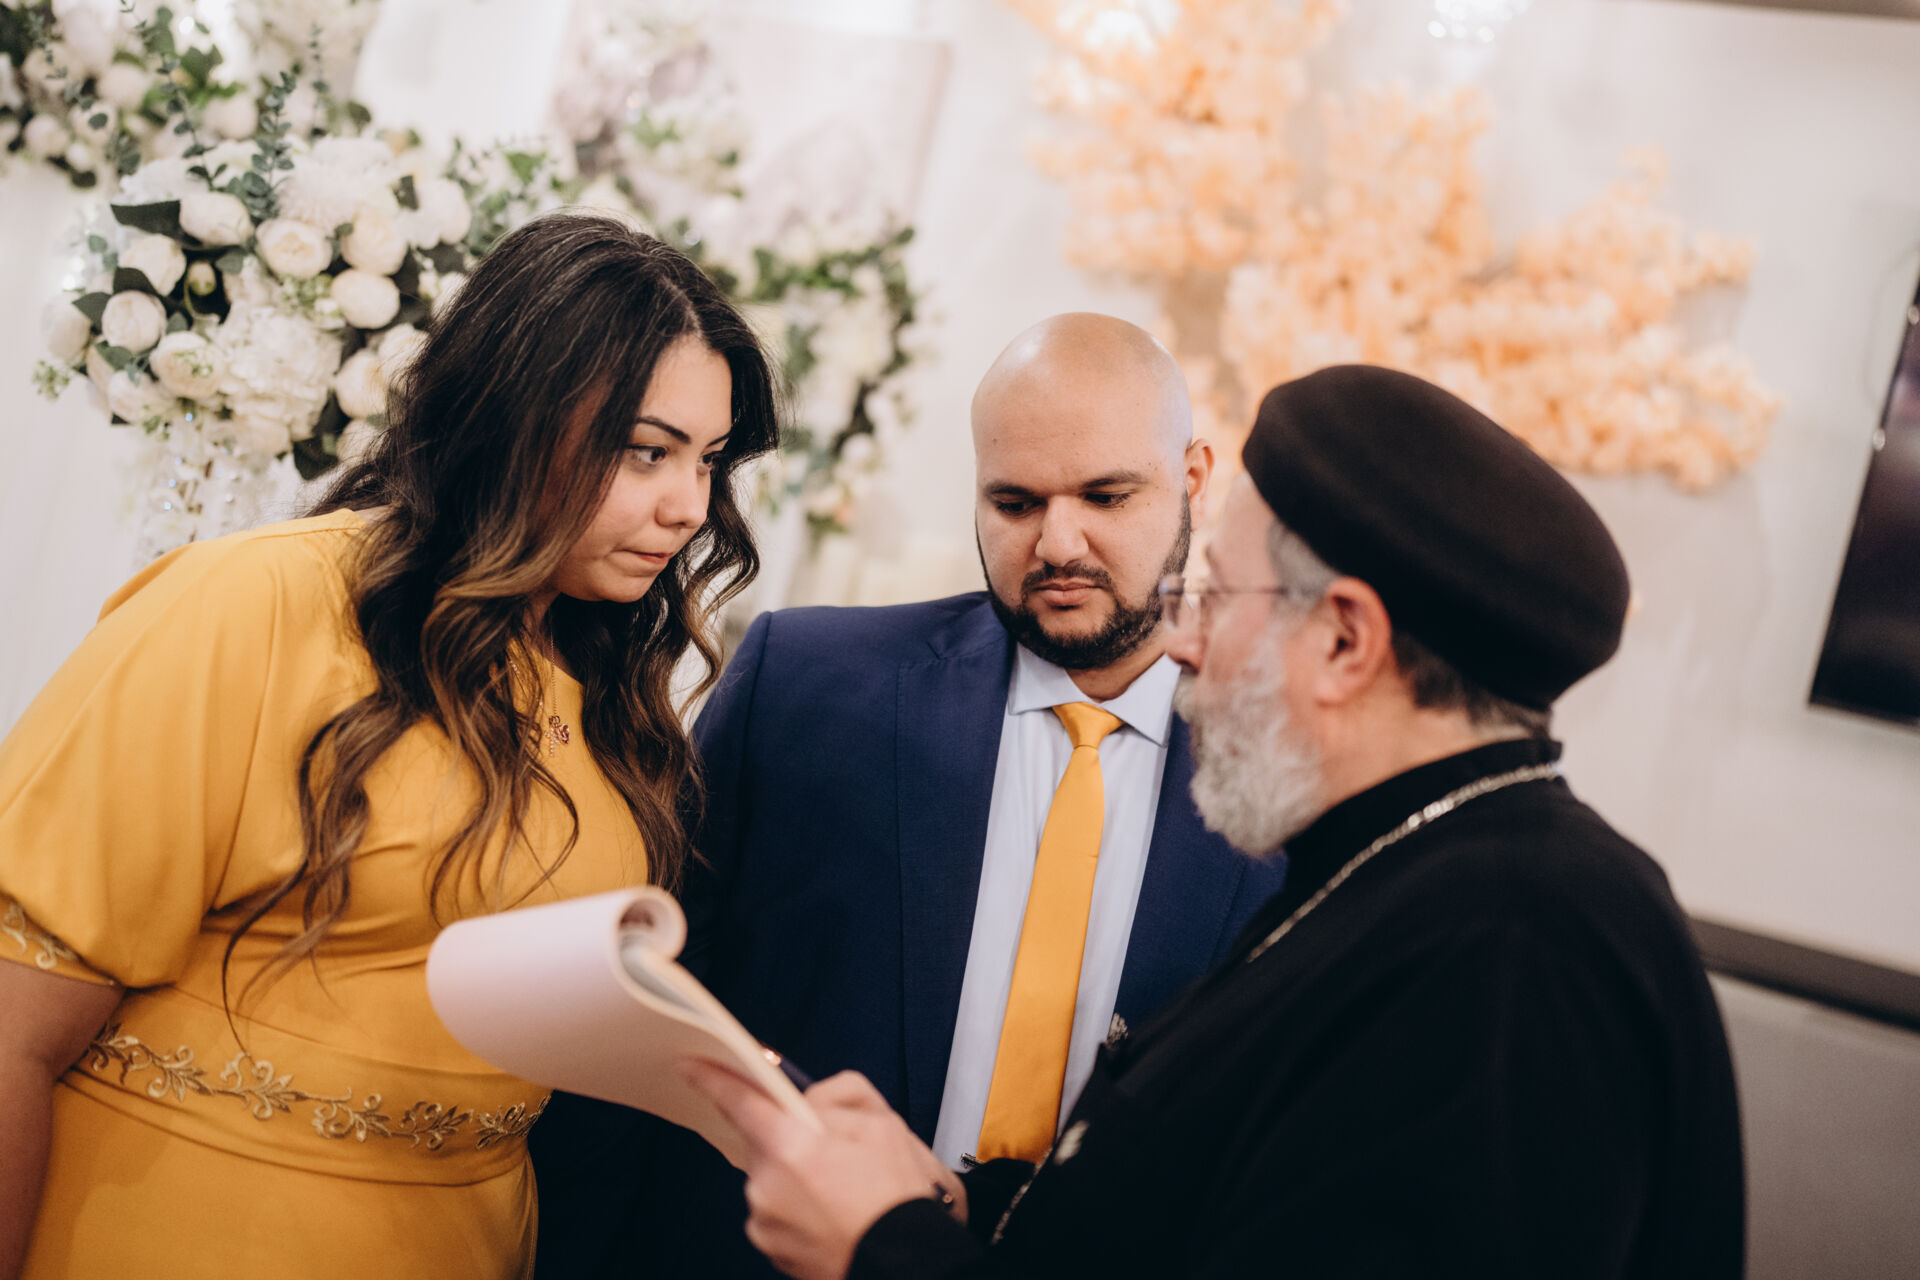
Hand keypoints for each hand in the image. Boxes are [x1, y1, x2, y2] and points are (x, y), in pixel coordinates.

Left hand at [683, 1061, 966, 1279]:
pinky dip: (796, 1207)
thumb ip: (839, 1098)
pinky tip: (831, 1215)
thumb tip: (810, 1102)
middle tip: (835, 1152)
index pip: (739, 1101)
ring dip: (795, 1175)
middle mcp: (766, 1184)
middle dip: (790, 1138)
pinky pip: (774, 1211)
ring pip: (771, 1177)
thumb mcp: (884, 1124)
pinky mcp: (769, 1248)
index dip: (712, 1078)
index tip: (691, 1065)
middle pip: (763, 1141)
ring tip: (842, 1192)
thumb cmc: (898, 1199)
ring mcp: (764, 1219)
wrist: (906, 1264)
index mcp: (791, 1145)